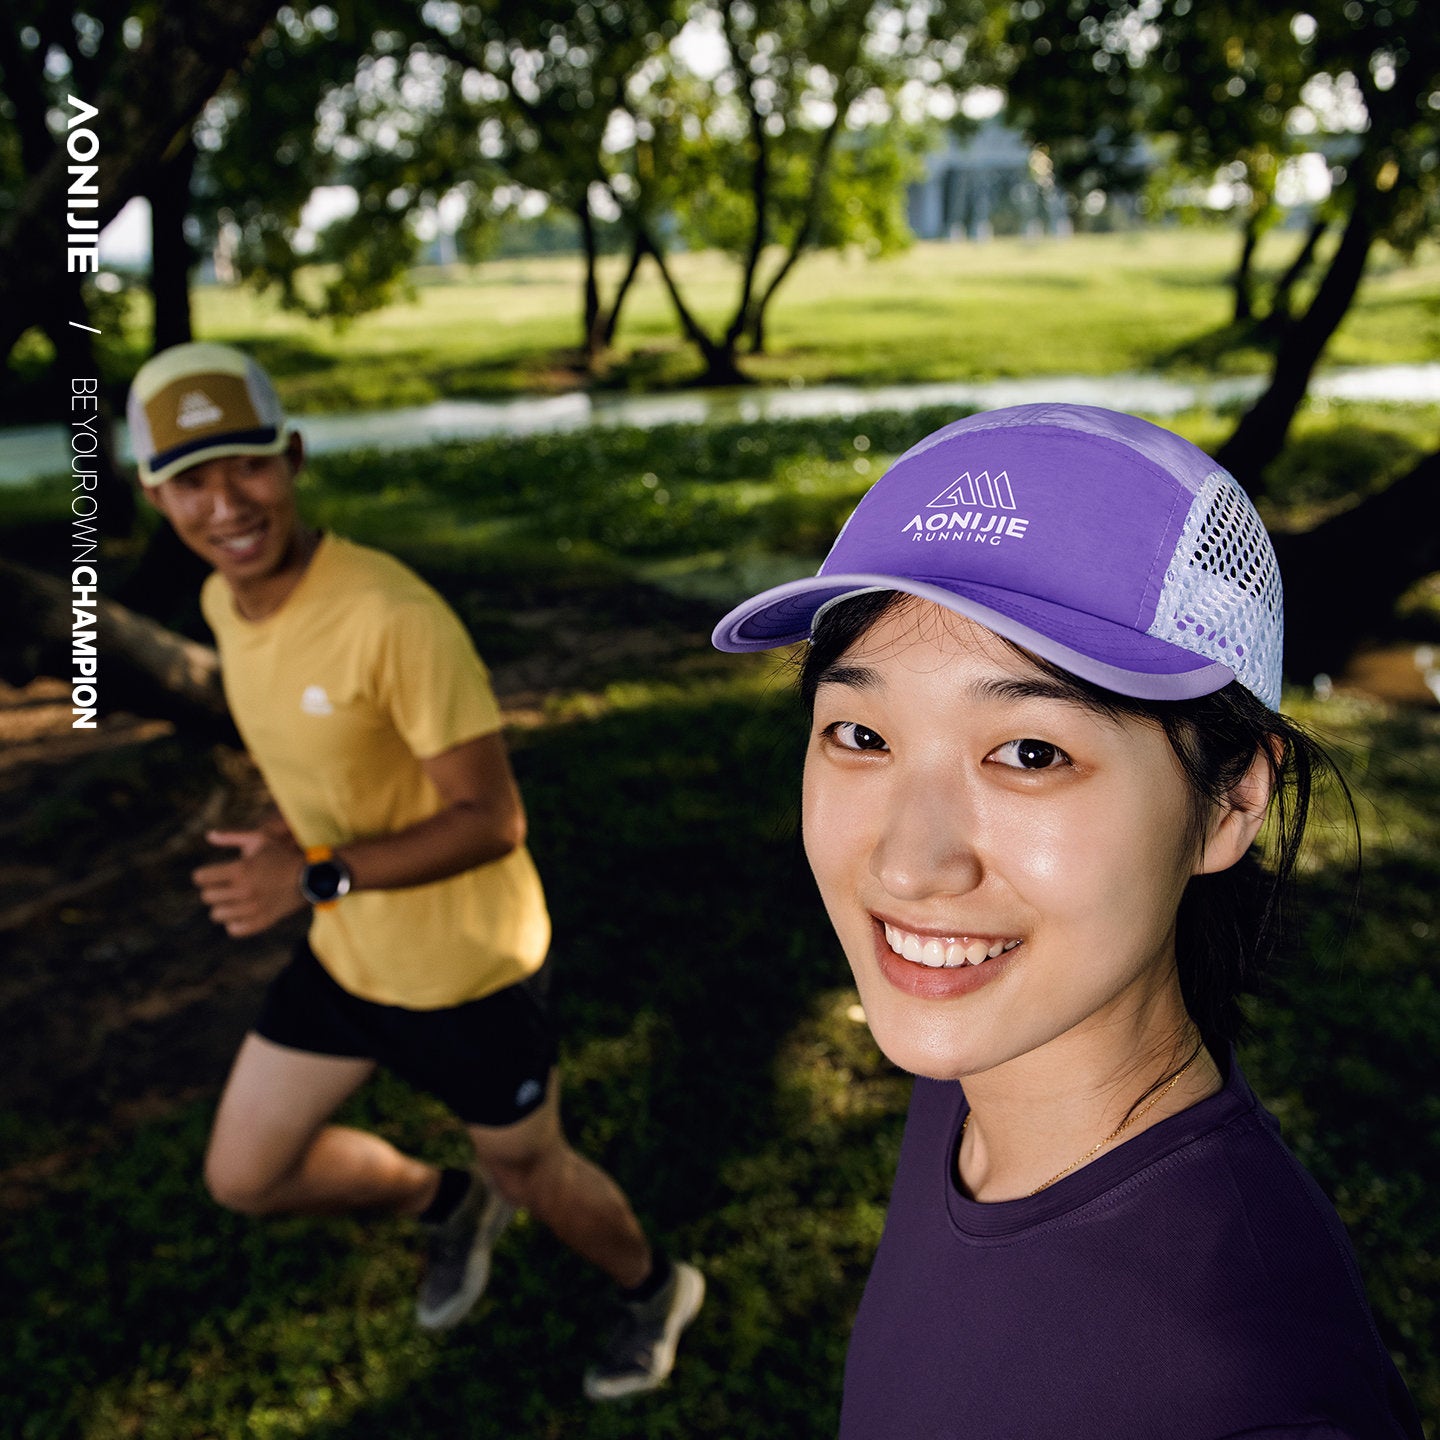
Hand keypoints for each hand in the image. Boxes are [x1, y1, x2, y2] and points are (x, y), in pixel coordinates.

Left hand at [192, 829, 307, 937]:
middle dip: (213, 890)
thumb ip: (231, 836)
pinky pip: (233, 929)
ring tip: (233, 899)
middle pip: (207, 897)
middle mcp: (244, 890)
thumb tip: (208, 835)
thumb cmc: (281, 855)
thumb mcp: (259, 839)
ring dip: (222, 906)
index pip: (201, 878)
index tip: (211, 874)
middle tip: (224, 886)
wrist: (310, 876)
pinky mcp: (261, 921)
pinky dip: (234, 922)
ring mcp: (253, 908)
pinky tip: (241, 912)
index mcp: (240, 869)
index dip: (203, 875)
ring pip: (217, 914)